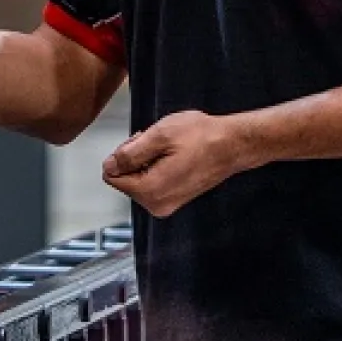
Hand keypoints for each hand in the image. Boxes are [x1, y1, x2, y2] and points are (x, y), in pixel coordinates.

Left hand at [103, 111, 256, 217]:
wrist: (232, 145)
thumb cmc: (202, 137)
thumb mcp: (159, 135)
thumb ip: (129, 153)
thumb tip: (109, 166)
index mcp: (150, 191)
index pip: (112, 176)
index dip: (122, 154)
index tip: (142, 141)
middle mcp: (156, 204)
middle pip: (124, 179)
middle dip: (134, 157)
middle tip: (157, 141)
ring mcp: (166, 204)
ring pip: (138, 180)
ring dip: (146, 160)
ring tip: (168, 148)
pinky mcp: (174, 200)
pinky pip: (152, 183)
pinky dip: (156, 167)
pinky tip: (174, 155)